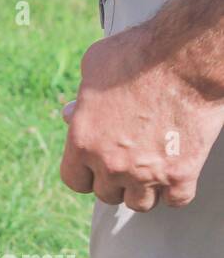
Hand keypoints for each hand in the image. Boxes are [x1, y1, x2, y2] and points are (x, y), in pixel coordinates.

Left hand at [61, 25, 223, 210]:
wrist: (188, 56)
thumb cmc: (139, 54)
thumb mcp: (95, 67)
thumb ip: (81, 97)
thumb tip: (69, 113)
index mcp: (82, 144)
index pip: (75, 181)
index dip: (88, 175)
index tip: (98, 169)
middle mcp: (110, 165)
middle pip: (108, 195)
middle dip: (117, 181)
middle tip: (131, 164)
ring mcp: (145, 173)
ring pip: (140, 204)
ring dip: (145, 191)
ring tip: (152, 173)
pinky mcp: (181, 173)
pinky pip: (177, 200)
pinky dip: (177, 191)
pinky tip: (178, 176)